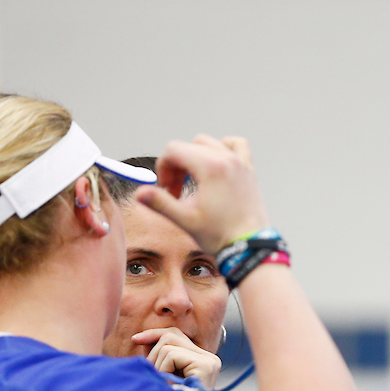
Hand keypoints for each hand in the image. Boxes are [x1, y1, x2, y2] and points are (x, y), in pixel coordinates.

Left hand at [134, 327, 221, 386]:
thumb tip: (139, 338)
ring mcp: (210, 362)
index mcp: (202, 361)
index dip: (154, 335)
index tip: (135, 339)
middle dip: (153, 353)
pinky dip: (162, 370)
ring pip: (168, 345)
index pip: (176, 335)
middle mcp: (210, 359)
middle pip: (172, 336)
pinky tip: (168, 385)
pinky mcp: (205, 366)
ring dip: (157, 365)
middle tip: (152, 376)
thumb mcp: (161, 378)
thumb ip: (156, 357)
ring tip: (163, 384)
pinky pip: (171, 355)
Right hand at [136, 135, 269, 254]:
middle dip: (177, 166)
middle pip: (189, 146)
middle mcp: (227, 159)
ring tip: (194, 182)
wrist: (250, 248)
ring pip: (209, 143)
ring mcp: (240, 163)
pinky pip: (236, 145)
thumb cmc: (220, 235)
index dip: (163, 168)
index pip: (173, 149)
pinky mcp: (249, 171)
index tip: (166, 190)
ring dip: (196, 157)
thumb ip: (160, 203)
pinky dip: (223, 149)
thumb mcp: (185, 220)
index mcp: (210, 167)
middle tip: (177, 191)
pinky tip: (216, 166)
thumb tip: (139, 193)